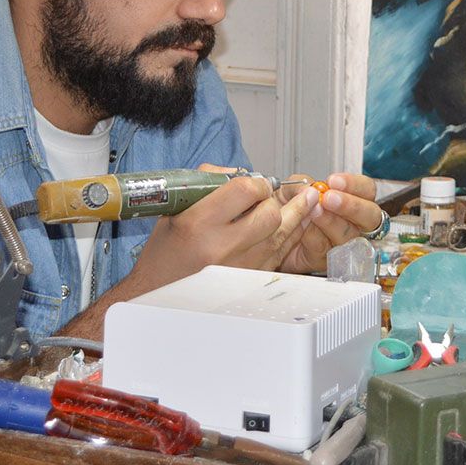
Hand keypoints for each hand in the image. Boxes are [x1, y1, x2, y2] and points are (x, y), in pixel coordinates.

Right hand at [131, 164, 319, 287]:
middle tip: (267, 198)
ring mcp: (238, 268)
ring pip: (282, 236)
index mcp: (199, 223)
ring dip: (295, 216)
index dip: (257, 182)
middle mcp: (221, 247)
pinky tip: (297, 225)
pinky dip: (289, 237)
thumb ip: (211, 182)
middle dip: (273, 201)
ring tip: (308, 200)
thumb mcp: (178, 207)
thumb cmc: (167, 249)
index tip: (256, 183)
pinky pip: (280, 255)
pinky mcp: (249, 281)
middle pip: (270, 215)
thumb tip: (243, 173)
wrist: (158, 291)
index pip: (245, 190)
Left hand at [279, 172, 380, 272]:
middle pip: (370, 215)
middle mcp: (353, 221)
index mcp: (351, 199)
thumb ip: (300, 184)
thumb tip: (311, 188)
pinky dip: (315, 238)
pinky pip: (328, 249)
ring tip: (314, 212)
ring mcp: (343, 242)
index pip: (366, 189)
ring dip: (331, 222)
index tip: (334, 181)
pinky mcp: (329, 259)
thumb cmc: (285, 210)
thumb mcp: (289, 190)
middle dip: (351, 205)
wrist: (267, 236)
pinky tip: (304, 232)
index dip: (354, 185)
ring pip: (350, 234)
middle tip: (329, 199)